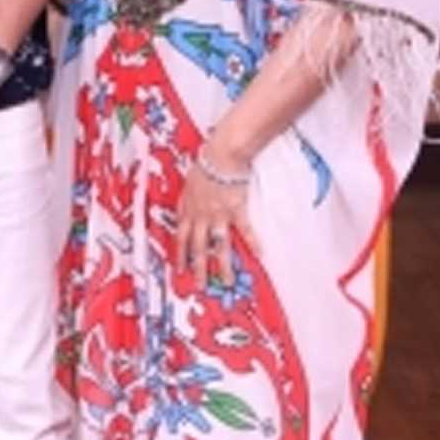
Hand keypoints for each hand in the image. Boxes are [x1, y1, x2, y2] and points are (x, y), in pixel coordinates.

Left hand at [175, 158, 258, 290]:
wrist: (221, 154)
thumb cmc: (205, 162)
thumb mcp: (189, 181)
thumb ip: (188, 196)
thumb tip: (184, 204)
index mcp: (188, 209)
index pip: (181, 236)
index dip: (180, 253)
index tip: (179, 268)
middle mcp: (201, 216)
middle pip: (197, 247)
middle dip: (197, 268)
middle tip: (198, 285)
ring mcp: (218, 215)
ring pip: (218, 245)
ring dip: (222, 265)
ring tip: (226, 281)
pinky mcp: (236, 210)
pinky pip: (245, 230)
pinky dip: (253, 243)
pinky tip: (259, 255)